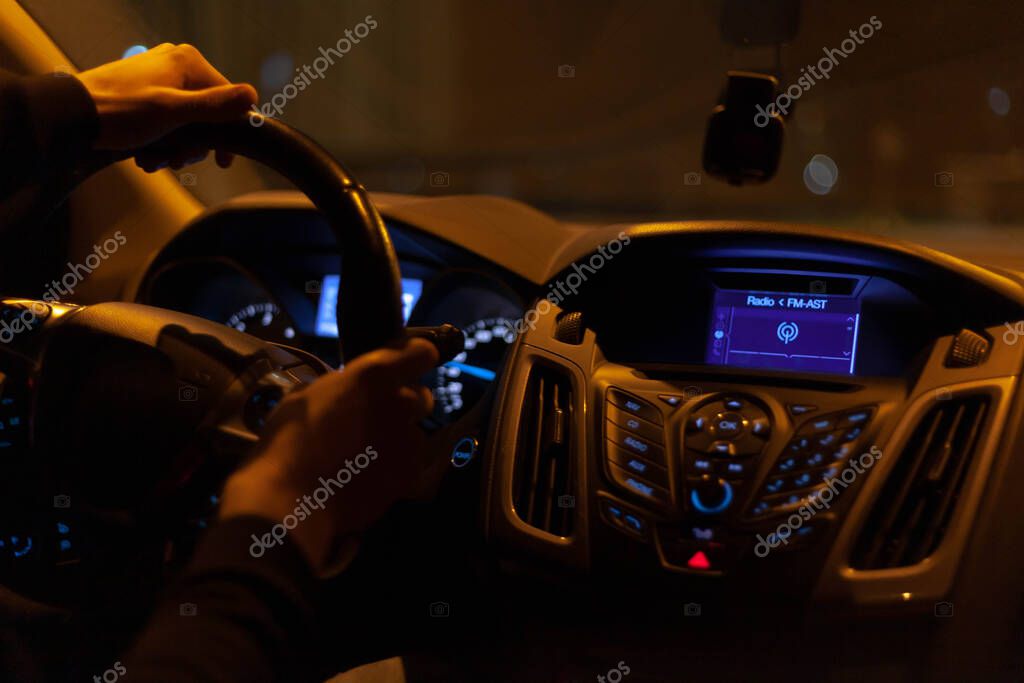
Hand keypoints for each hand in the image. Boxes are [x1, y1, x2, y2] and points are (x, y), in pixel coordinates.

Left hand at [75, 43, 257, 169]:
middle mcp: (175, 64)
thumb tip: (252, 97)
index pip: (228, 100)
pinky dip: (159, 140)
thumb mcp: (175, 112)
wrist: (70, 115)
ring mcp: (157, 78)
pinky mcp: (142, 93)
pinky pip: (165, 120)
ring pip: (185, 121)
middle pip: (206, 114)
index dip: (228, 134)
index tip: (222, 161)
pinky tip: (145, 154)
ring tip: (154, 160)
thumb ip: (215, 106)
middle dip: (192, 144)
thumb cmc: (121, 111)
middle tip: (177, 162)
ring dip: (173, 147)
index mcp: (187, 62)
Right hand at [219, 338, 438, 571]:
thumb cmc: (288, 441)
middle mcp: (400, 402)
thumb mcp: (306, 395)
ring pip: (415, 432)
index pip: (422, 352)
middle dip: (403, 403)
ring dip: (398, 437)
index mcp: (374, 375)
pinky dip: (395, 467)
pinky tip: (367, 477)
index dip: (416, 357)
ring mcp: (409, 440)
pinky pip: (410, 462)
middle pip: (421, 396)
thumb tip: (349, 388)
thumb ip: (341, 385)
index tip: (409, 364)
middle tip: (374, 418)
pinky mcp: (410, 473)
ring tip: (365, 455)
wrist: (290, 499)